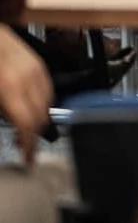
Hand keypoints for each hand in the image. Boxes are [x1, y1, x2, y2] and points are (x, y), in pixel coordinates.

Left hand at [0, 27, 51, 164]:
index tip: (28, 159)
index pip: (29, 124)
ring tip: (26, 131)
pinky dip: (44, 103)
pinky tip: (33, 109)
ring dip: (40, 119)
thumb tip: (14, 127)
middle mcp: (29, 78)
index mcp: (11, 87)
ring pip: (49, 103)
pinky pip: (49, 89)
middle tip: (25, 148)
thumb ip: (4, 110)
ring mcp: (37, 68)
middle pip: (42, 115)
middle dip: (34, 135)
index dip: (29, 146)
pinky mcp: (39, 63)